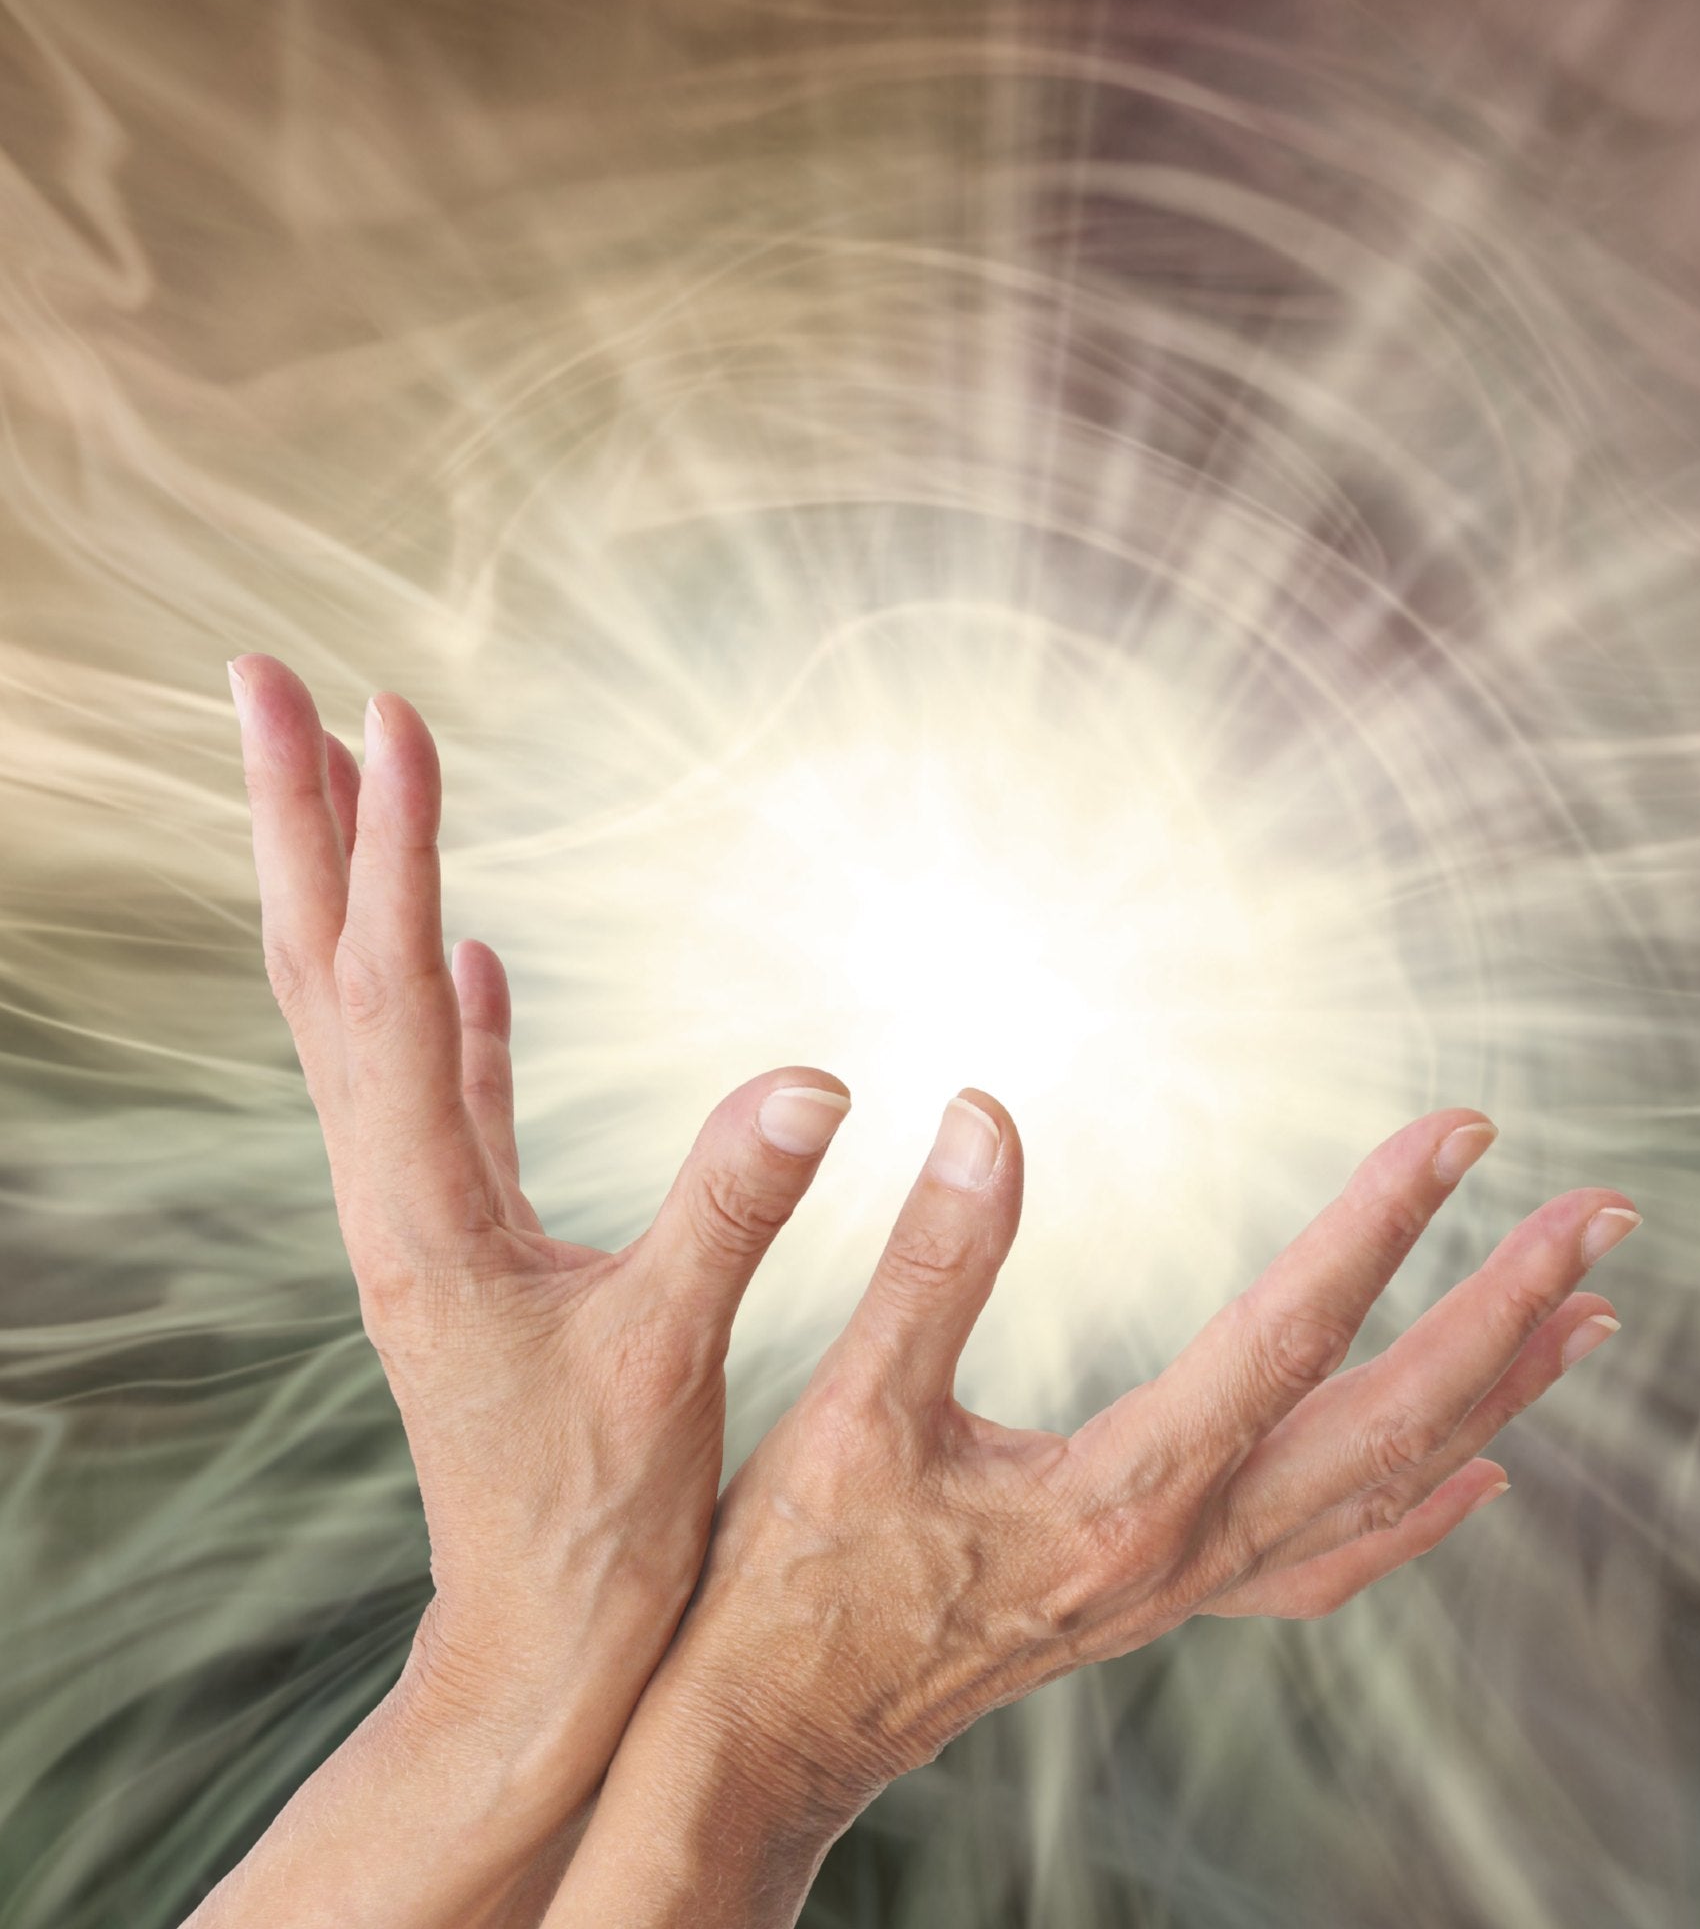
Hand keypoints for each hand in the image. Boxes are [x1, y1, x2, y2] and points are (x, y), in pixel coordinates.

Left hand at [210, 656, 852, 1921]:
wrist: (542, 1634)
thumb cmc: (600, 1517)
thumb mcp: (674, 1360)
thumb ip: (732, 1211)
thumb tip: (814, 1076)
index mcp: (424, 1212)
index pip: (391, 991)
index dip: (392, 847)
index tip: (390, 715)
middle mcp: (394, 1194)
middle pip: (320, 970)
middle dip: (294, 822)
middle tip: (265, 684)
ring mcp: (425, 1209)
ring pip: (363, 1011)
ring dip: (346, 884)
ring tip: (345, 774)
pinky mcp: (471, 1232)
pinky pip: (438, 1083)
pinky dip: (441, 998)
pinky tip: (467, 949)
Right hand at [544, 1093, 1633, 1926]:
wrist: (774, 1740)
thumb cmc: (796, 1578)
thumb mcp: (842, 1412)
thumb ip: (925, 1266)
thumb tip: (989, 1115)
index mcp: (1119, 1494)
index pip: (1291, 1335)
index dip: (1383, 1222)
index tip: (1465, 1129)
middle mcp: (1185, 1550)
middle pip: (1393, 1422)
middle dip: (1508, 1309)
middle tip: (1605, 1215)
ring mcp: (1187, 1587)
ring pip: (1385, 1488)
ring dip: (1495, 1394)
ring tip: (1588, 1316)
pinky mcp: (1166, 1600)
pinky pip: (1333, 1560)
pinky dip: (1420, 1513)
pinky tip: (1477, 1477)